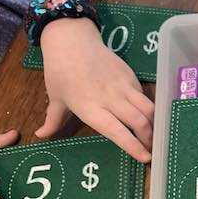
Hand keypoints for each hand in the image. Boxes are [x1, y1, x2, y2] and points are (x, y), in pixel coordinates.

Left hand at [37, 18, 153, 162]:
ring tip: (156, 135)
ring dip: (154, 124)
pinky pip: (144, 96)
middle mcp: (110, 99)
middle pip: (139, 121)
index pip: (116, 131)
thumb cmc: (60, 71)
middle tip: (153, 150)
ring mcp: (123, 86)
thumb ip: (53, 120)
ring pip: (148, 108)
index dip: (133, 146)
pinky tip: (149, 117)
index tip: (145, 158)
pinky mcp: (131, 76)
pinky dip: (150, 109)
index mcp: (90, 108)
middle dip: (149, 138)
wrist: (72, 40)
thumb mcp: (55, 97)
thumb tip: (41, 135)